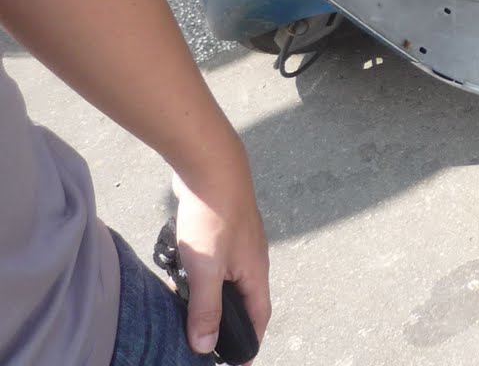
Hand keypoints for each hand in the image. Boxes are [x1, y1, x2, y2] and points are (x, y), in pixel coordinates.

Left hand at [173, 148, 270, 360]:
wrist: (211, 165)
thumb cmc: (213, 216)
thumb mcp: (206, 269)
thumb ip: (206, 308)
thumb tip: (206, 346)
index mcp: (255, 271)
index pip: (259, 316)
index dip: (250, 340)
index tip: (240, 362)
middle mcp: (253, 257)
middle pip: (247, 297)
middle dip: (233, 321)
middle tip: (212, 342)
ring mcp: (239, 240)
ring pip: (231, 277)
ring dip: (218, 297)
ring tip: (196, 313)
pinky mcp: (224, 226)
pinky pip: (218, 260)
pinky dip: (207, 275)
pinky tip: (186, 274)